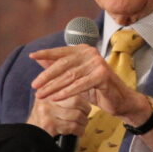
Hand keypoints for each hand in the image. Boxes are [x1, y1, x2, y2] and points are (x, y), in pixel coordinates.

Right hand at [26, 93, 90, 136]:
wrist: (30, 134)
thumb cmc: (45, 117)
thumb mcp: (50, 100)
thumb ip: (62, 91)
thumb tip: (83, 85)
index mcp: (47, 89)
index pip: (71, 88)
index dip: (82, 97)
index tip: (86, 104)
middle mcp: (46, 99)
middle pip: (76, 101)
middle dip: (85, 110)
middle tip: (86, 115)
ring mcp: (47, 112)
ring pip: (76, 115)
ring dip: (83, 122)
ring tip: (82, 124)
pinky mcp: (49, 125)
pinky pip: (72, 126)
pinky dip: (79, 130)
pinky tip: (79, 131)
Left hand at [29, 45, 150, 123]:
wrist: (120, 101)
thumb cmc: (97, 89)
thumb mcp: (76, 78)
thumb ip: (59, 68)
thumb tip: (38, 59)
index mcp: (84, 50)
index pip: (62, 51)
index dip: (46, 53)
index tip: (32, 55)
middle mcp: (91, 54)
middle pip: (63, 64)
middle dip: (47, 76)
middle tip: (34, 85)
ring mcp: (98, 63)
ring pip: (70, 76)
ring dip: (53, 87)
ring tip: (41, 95)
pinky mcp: (102, 75)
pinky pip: (79, 85)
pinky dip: (66, 92)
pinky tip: (55, 98)